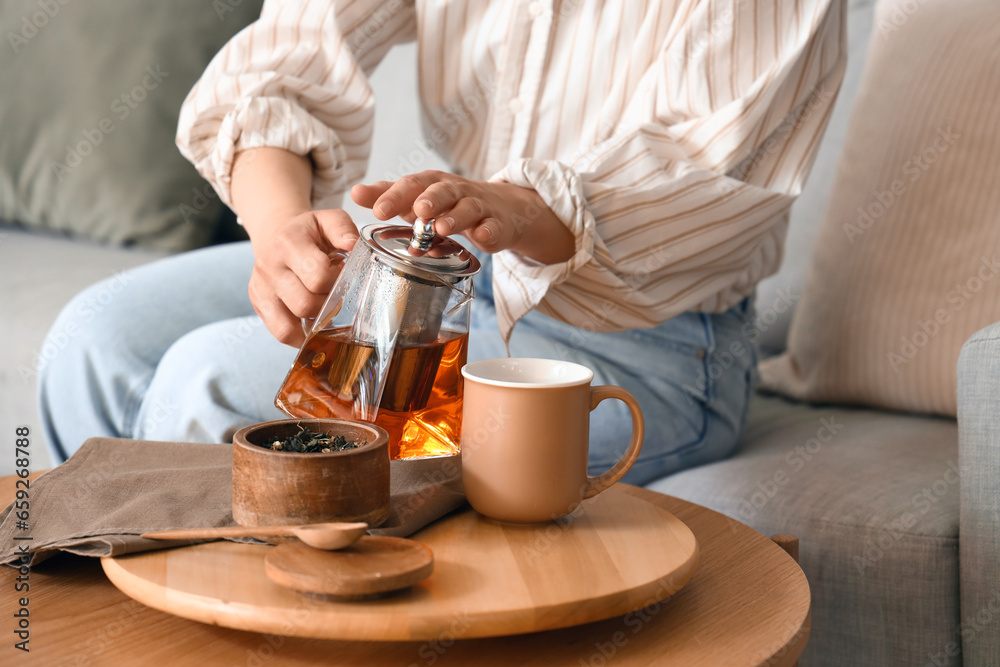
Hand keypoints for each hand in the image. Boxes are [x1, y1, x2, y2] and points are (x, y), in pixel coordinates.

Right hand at [245, 208, 359, 345]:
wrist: (277, 235)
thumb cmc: (309, 233)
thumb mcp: (328, 220)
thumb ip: (343, 229)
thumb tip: (354, 246)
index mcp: (288, 243)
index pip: (318, 275)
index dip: (338, 281)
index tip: (343, 277)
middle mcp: (269, 266)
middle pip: (305, 303)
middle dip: (328, 304)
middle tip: (336, 294)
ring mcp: (261, 288)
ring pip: (291, 324)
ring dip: (315, 322)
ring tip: (325, 309)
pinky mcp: (258, 304)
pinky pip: (281, 333)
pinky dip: (301, 337)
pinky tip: (313, 326)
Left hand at [350, 170, 573, 264]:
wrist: (499, 208)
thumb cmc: (449, 204)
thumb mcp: (418, 198)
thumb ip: (388, 196)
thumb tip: (354, 192)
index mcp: (431, 184)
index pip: (411, 185)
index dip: (394, 196)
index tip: (376, 210)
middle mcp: (454, 191)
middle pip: (441, 190)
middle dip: (429, 199)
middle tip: (417, 211)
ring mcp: (478, 207)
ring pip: (467, 208)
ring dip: (455, 216)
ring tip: (442, 228)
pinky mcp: (496, 224)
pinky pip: (494, 226)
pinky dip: (488, 230)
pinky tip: (482, 237)